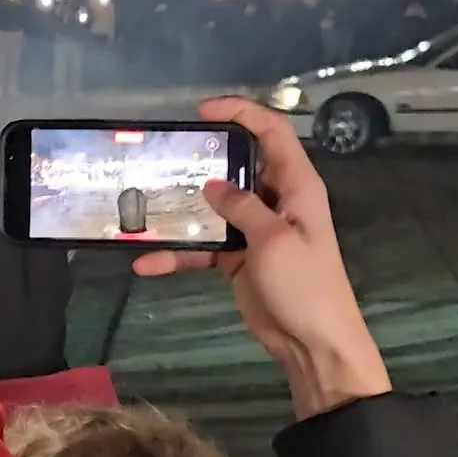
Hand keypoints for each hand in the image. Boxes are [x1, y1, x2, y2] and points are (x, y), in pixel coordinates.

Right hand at [131, 96, 388, 418]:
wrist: (314, 344)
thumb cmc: (305, 286)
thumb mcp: (274, 239)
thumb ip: (242, 206)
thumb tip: (211, 184)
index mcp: (296, 186)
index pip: (272, 133)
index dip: (241, 113)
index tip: (201, 111)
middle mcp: (276, 201)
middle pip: (237, 166)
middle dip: (201, 160)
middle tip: (163, 156)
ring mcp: (255, 230)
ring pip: (213, 208)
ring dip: (181, 211)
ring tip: (143, 205)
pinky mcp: (238, 259)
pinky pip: (203, 247)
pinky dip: (178, 254)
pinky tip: (148, 262)